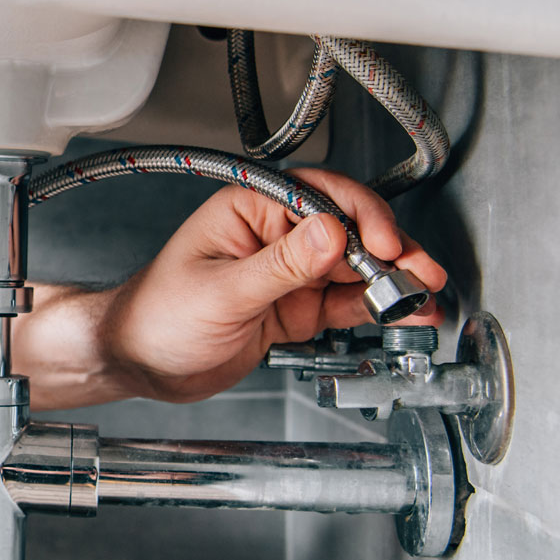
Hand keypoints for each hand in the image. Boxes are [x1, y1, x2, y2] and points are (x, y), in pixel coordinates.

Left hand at [103, 168, 446, 402]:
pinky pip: (343, 301)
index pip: (318, 196)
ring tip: (421, 295)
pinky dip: (373, 307)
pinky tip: (399, 311)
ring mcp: (286, 271)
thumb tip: (330, 234)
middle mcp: (272, 234)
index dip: (359, 217)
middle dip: (389, 250)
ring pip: (354, 267)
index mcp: (248, 209)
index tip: (383, 244)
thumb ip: (279, 267)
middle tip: (418, 273)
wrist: (138, 363)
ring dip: (390, 280)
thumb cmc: (156, 316)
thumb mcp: (221, 292)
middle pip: (348, 229)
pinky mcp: (294, 306)